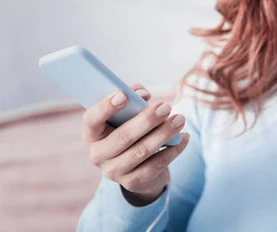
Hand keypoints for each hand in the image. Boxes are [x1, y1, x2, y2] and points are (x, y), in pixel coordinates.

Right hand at [81, 83, 189, 203]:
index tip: (123, 95)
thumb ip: (132, 99)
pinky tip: (184, 137)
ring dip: (164, 133)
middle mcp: (98, 154)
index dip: (105, 107)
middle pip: (123, 137)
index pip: (91, 119)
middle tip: (166, 107)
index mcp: (92, 134)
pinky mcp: (133, 182)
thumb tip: (142, 95)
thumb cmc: (130, 129)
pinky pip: (156, 165)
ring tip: (180, 119)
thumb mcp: (127, 115)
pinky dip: (173, 149)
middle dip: (147, 120)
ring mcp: (114, 171)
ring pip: (141, 151)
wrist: (136, 167)